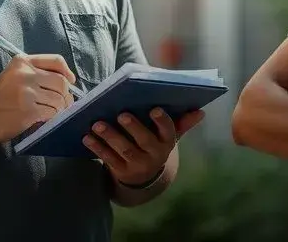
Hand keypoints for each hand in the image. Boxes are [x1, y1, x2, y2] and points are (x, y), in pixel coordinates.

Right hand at [0, 53, 76, 142]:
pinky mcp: (28, 110)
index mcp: (22, 61)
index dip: (67, 72)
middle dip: (66, 95)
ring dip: (60, 108)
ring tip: (52, 112)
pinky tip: (45, 118)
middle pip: (61, 82)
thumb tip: (68, 81)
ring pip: (58, 99)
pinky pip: (52, 112)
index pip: (56, 60)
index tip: (71, 82)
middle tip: (63, 104)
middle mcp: (25, 73)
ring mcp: (27, 92)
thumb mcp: (14, 76)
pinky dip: (53, 117)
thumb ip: (36, 73)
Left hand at [82, 108, 204, 186]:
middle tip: (121, 114)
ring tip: (97, 124)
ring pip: (124, 151)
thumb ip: (182, 122)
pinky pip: (109, 160)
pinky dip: (98, 148)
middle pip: (144, 141)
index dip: (162, 121)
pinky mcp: (121, 172)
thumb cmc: (156, 145)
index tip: (154, 109)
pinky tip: (87, 137)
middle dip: (133, 128)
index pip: (168, 132)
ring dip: (110, 137)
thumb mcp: (169, 136)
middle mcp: (154, 156)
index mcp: (167, 143)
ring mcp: (138, 166)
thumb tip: (201, 112)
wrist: (145, 178)